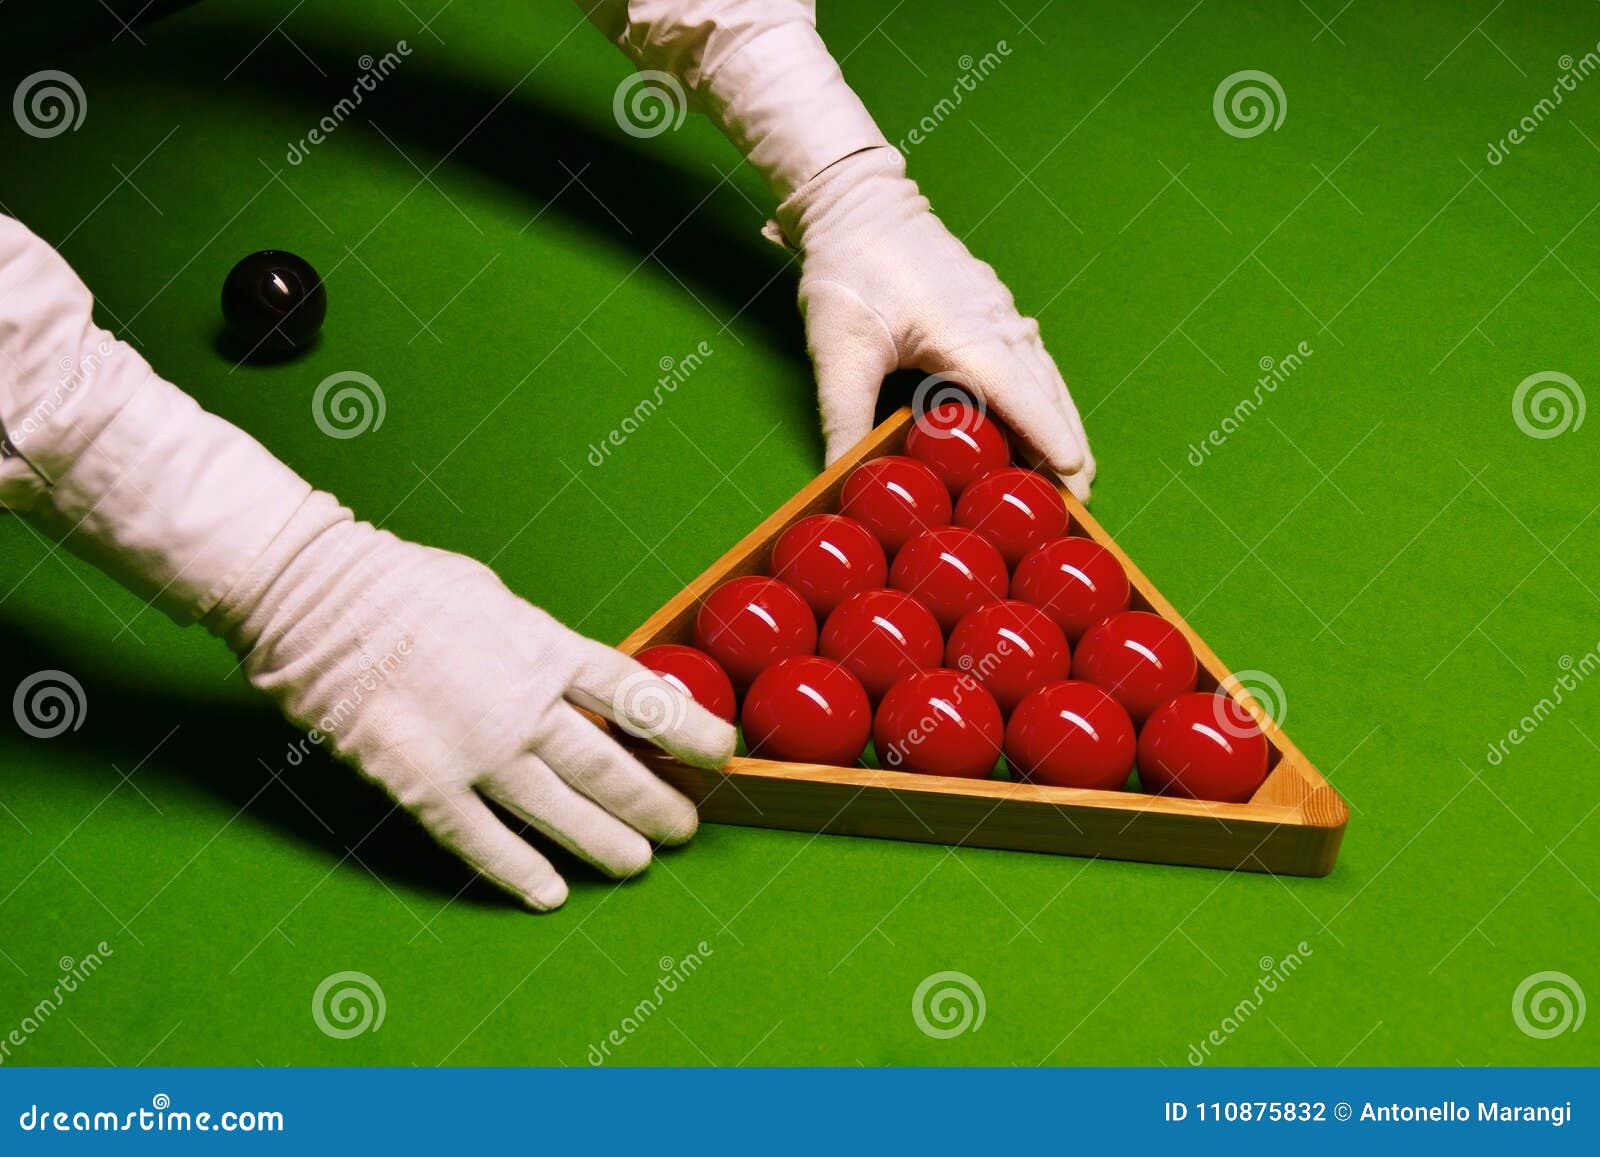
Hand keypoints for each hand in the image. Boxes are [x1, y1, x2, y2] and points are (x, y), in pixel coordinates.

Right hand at [204, 498, 733, 910]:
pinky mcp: (423, 783)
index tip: (722, 753)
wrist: (317, 596)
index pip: (641, 699)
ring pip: (561, 811)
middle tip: (684, 830)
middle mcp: (524, 704)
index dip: (690, 731)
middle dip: (654, 803)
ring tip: (638, 863)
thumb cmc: (404, 584)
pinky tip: (549, 893)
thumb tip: (574, 679)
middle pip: (610, 767)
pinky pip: (481, 840)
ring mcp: (476, 749)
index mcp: (547, 648)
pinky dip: (518, 870)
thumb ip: (539, 647)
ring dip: (605, 843)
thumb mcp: (496, 598)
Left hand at [772, 147, 1094, 499]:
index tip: (1073, 474)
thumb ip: (844, 419)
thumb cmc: (849, 270)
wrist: (856, 201)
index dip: (1047, 437)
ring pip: (1046, 377)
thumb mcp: (837, 353)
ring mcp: (1000, 312)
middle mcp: (996, 323)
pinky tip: (1048, 418)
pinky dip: (1046, 396)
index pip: (1019, 396)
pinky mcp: (992, 308)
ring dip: (1063, 423)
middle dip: (1067, 446)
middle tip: (1082, 500)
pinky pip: (1032, 360)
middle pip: (1046, 393)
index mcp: (965, 335)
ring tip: (1076, 472)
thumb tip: (843, 480)